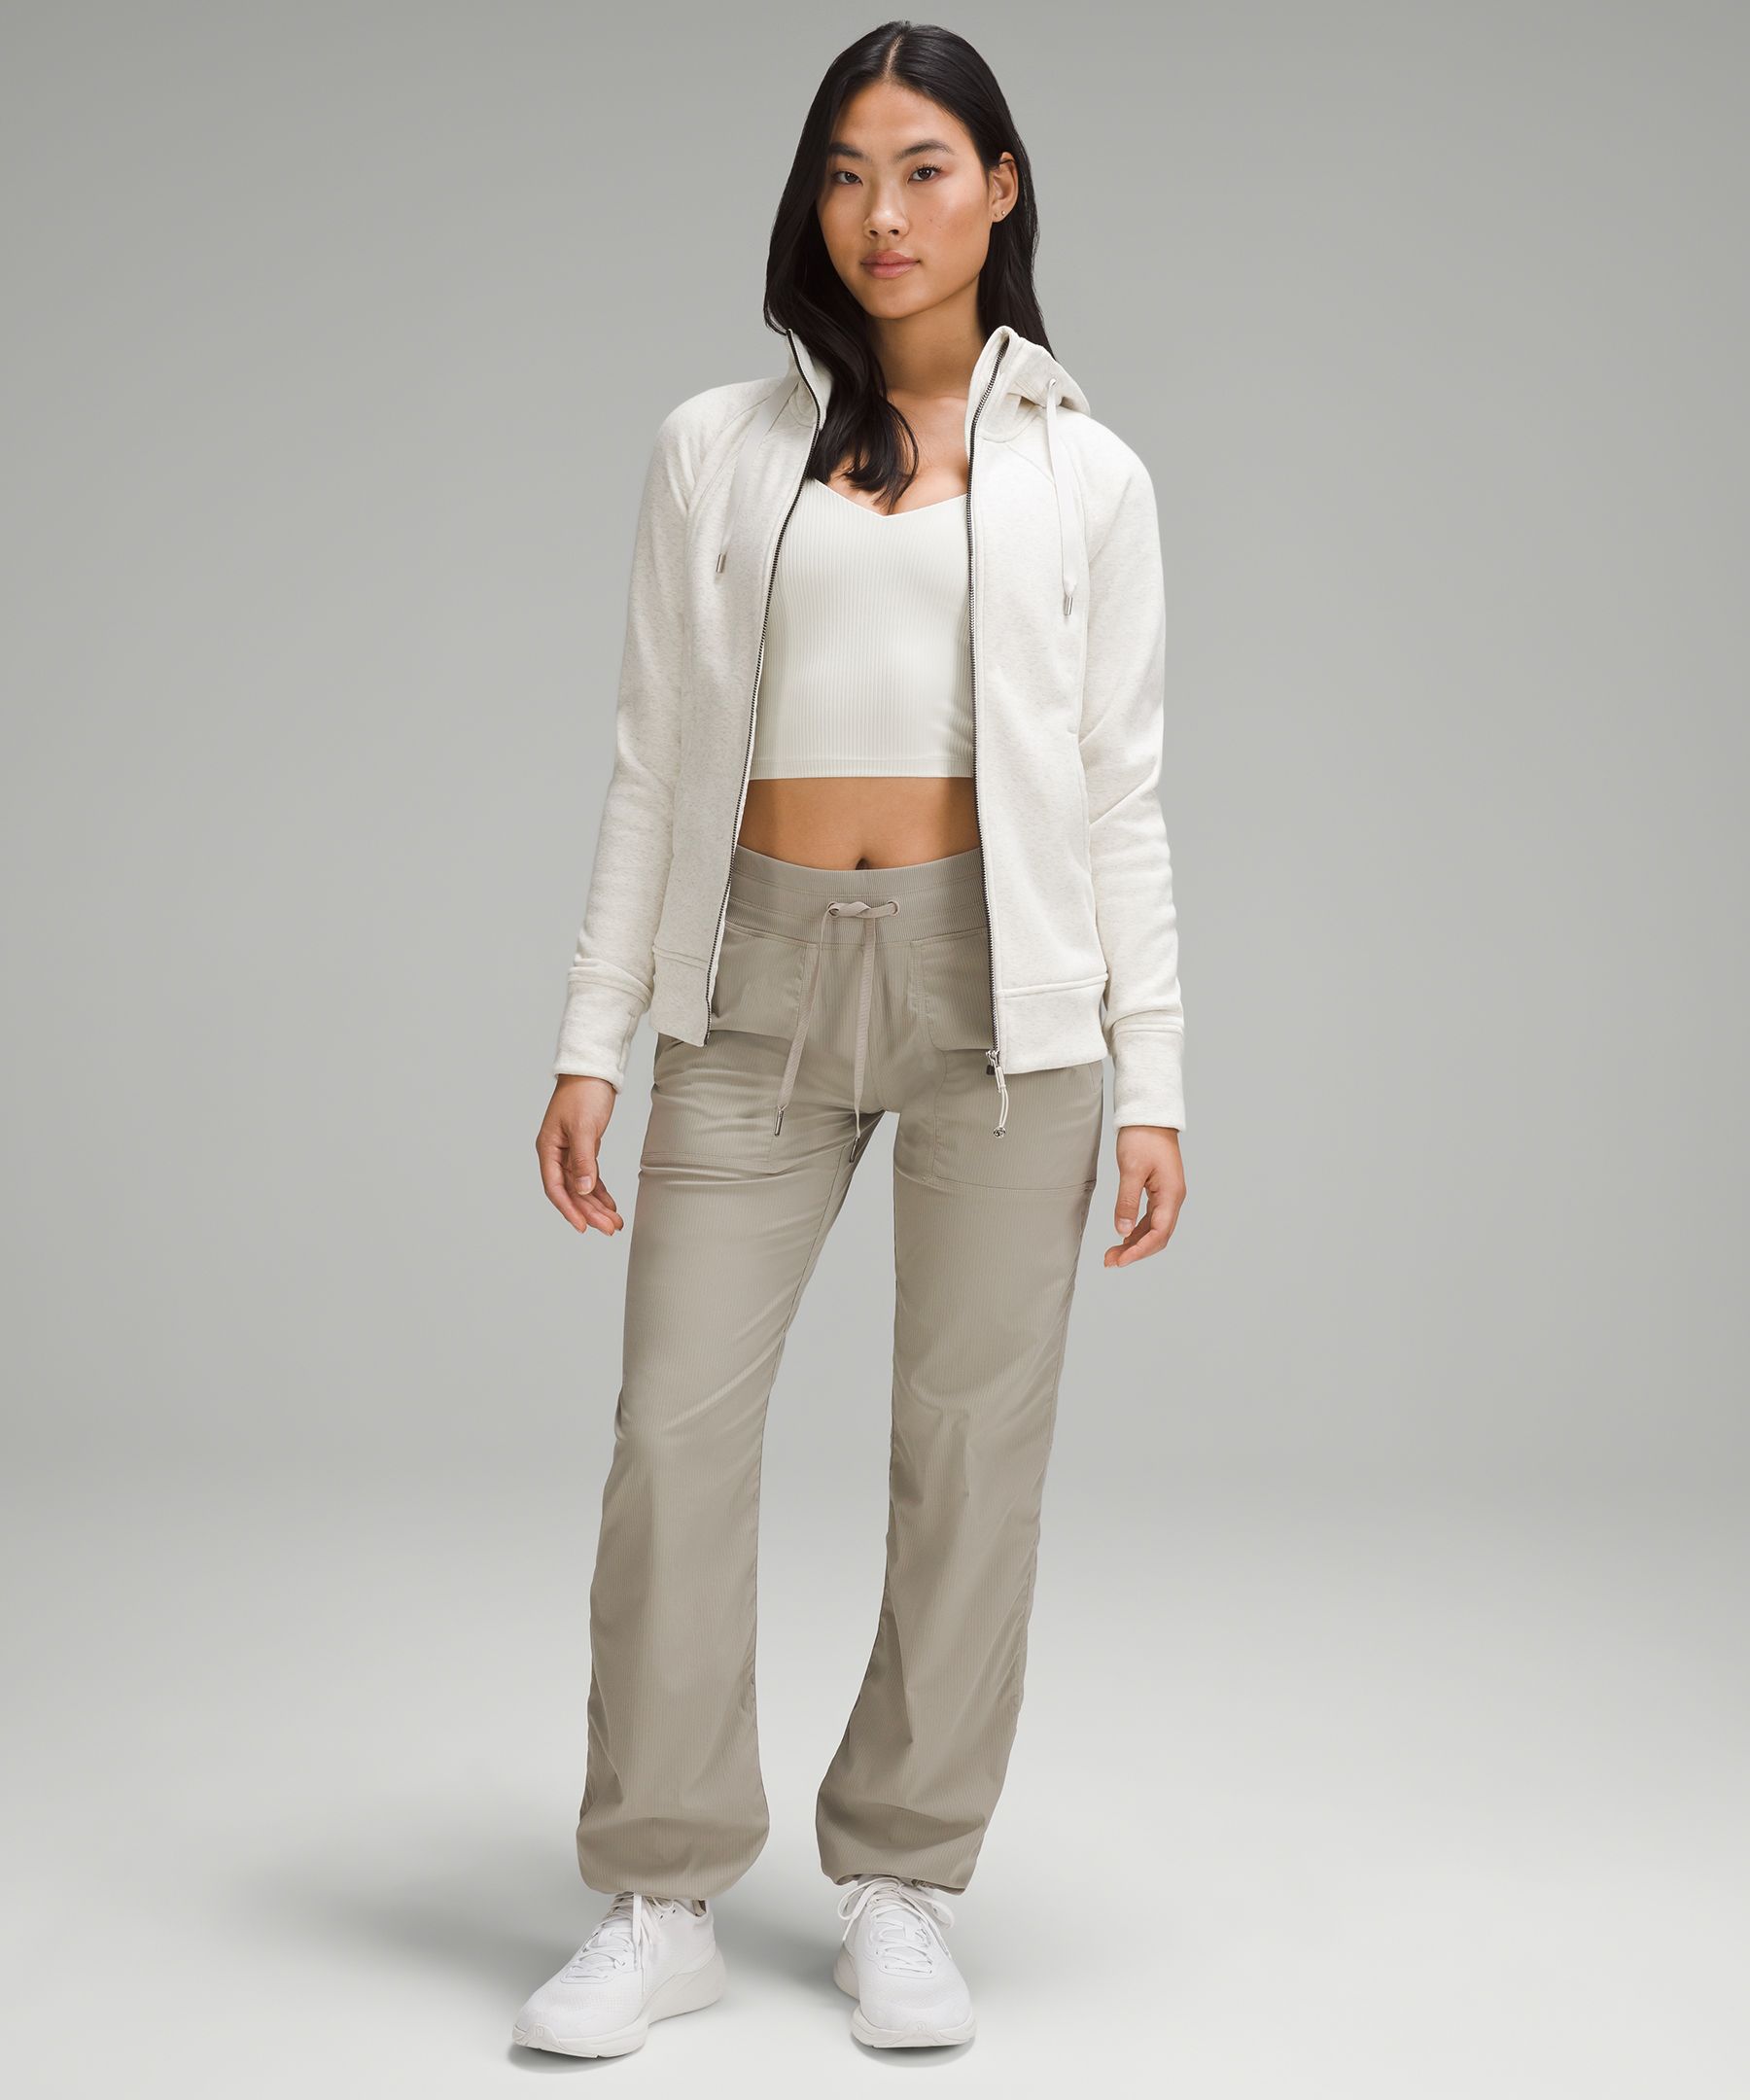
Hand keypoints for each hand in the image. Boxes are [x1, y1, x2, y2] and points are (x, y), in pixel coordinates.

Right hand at [537, 1076, 625, 1235]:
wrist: (593, 1070)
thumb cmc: (584, 1093)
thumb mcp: (584, 1127)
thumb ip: (584, 1160)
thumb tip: (584, 1189)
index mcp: (548, 1148)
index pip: (556, 1187)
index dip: (569, 1209)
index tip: (583, 1227)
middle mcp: (556, 1153)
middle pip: (571, 1191)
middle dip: (589, 1212)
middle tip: (609, 1229)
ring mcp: (569, 1152)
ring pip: (582, 1186)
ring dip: (596, 1205)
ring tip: (613, 1223)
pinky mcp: (584, 1148)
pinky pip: (590, 1176)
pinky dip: (600, 1191)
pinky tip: (610, 1205)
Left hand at [1104, 1125, 1184, 1267]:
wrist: (1150, 1115)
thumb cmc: (1142, 1137)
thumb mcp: (1131, 1169)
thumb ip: (1127, 1201)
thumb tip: (1121, 1231)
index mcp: (1172, 1194)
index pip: (1159, 1233)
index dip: (1140, 1250)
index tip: (1120, 1260)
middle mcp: (1174, 1198)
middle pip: (1159, 1236)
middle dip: (1136, 1251)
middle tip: (1111, 1261)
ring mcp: (1168, 1195)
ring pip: (1154, 1229)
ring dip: (1135, 1243)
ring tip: (1112, 1254)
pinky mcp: (1160, 1191)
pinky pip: (1151, 1218)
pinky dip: (1136, 1230)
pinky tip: (1122, 1237)